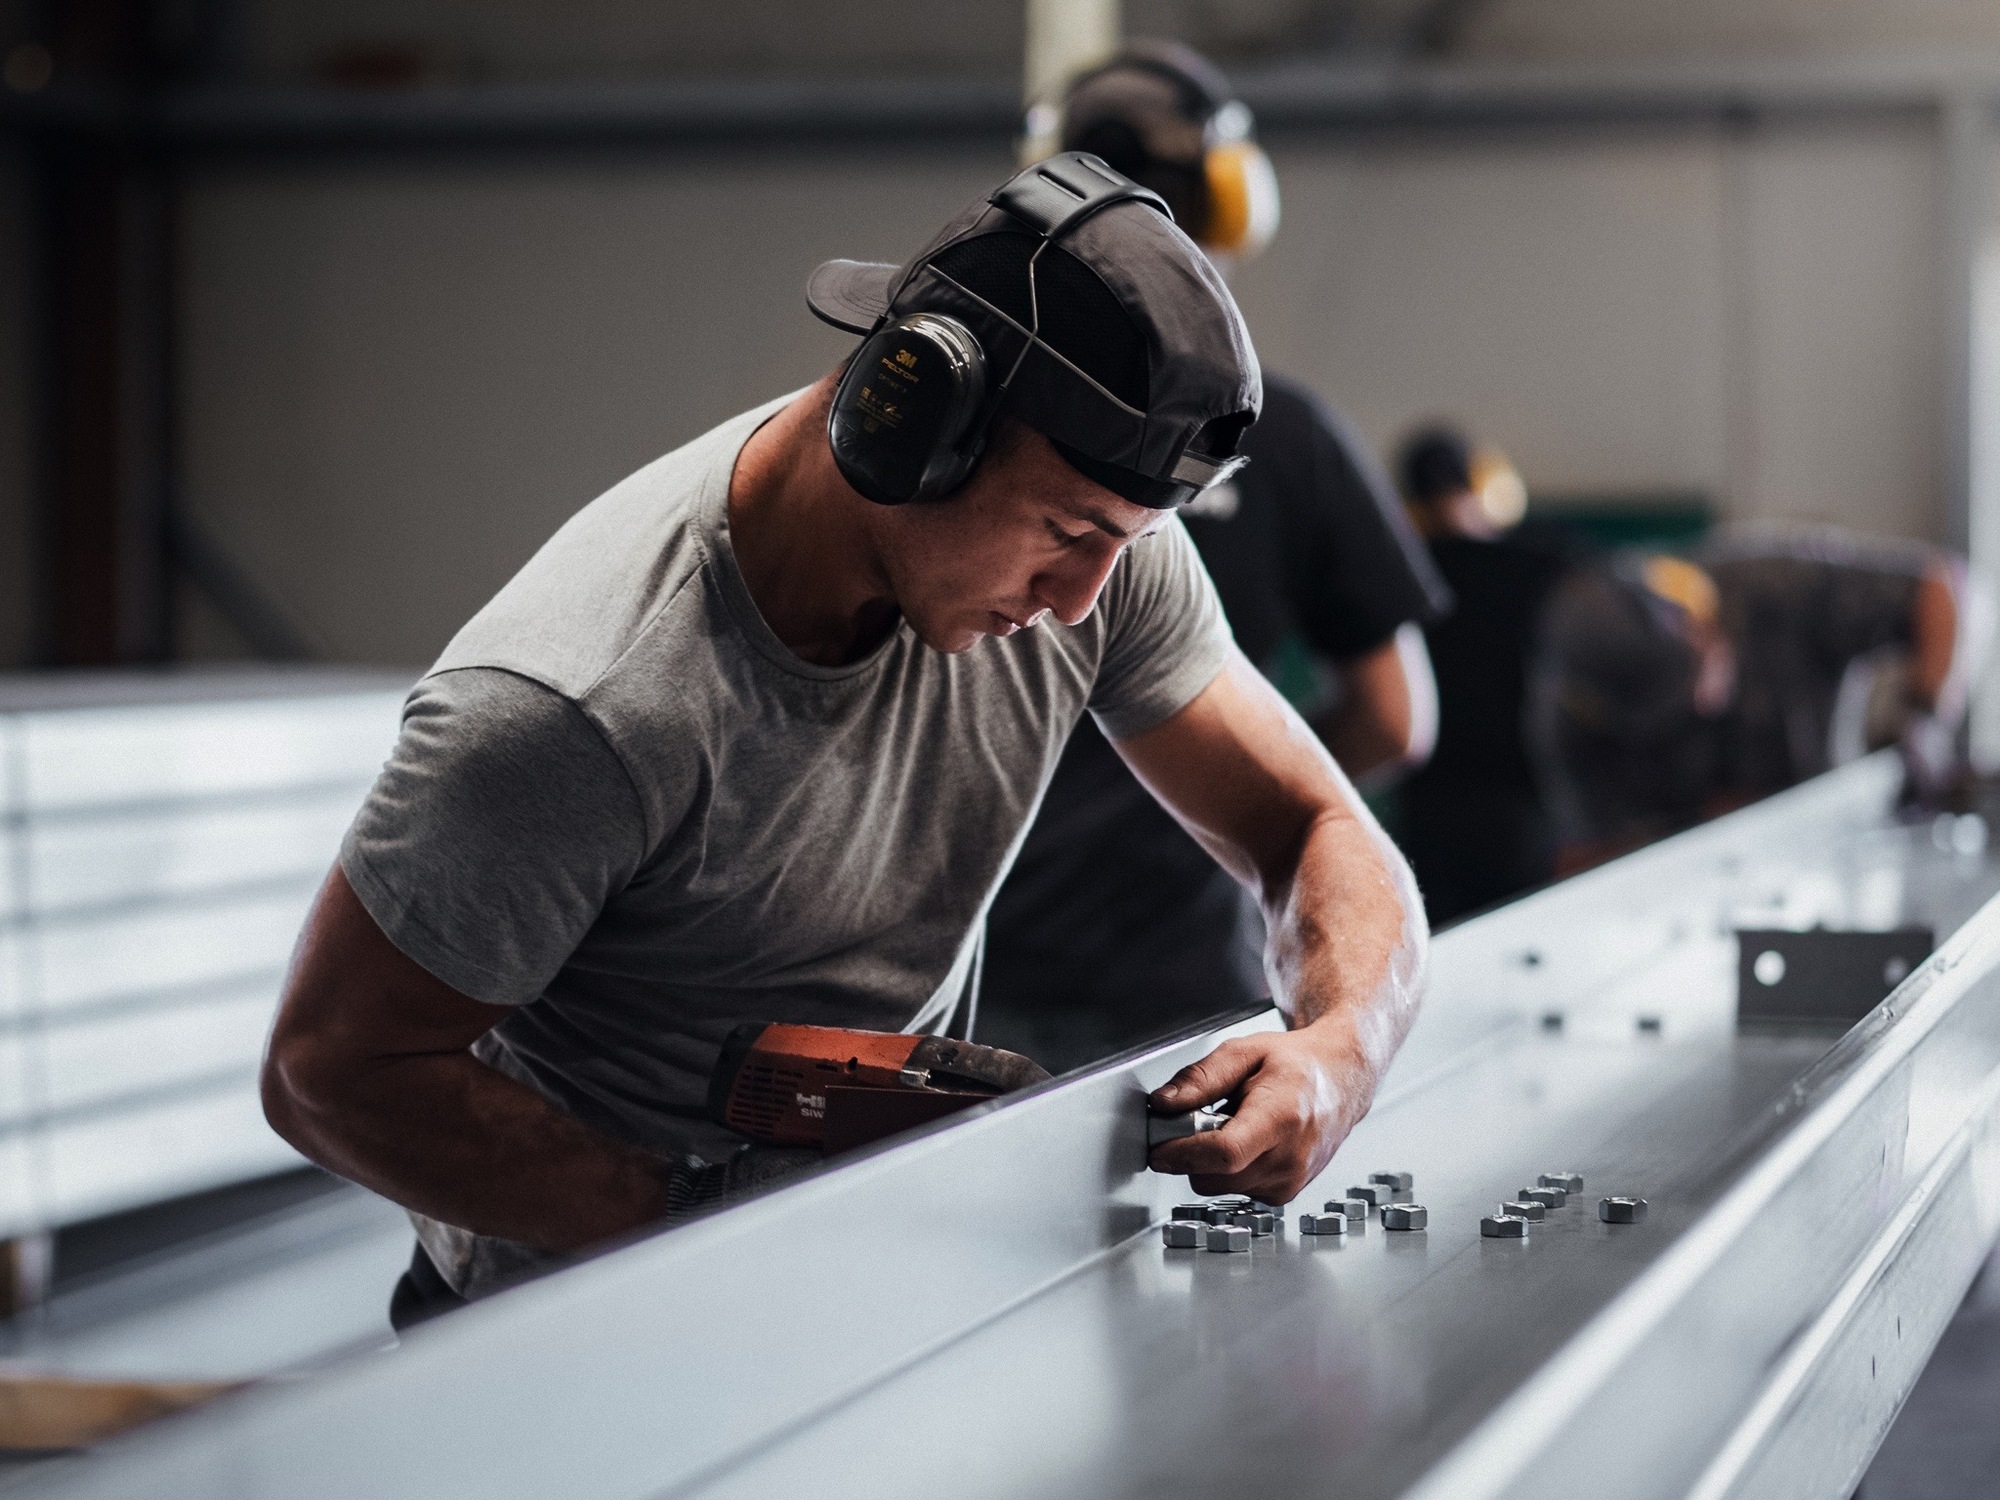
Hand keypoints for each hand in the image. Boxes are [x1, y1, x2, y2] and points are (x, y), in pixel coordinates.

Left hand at [1145, 1021, 1377, 1203]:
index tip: (1158, 1147)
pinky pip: (1235, 1190)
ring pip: (1219, 1187)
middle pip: (1214, 1177)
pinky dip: (1229, 1170)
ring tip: (1232, 1126)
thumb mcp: (1244, 1052)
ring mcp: (1290, 1181)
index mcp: (1282, 1118)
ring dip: (1210, 1162)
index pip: (1225, 1153)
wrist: (1341, 1080)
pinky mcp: (1285, 1194)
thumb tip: (1163, 1104)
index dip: (1183, 1153)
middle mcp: (1290, 1159)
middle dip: (1190, 1153)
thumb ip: (1200, 1078)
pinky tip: (1247, 1142)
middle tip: (1197, 1120)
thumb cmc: (1296, 1064)